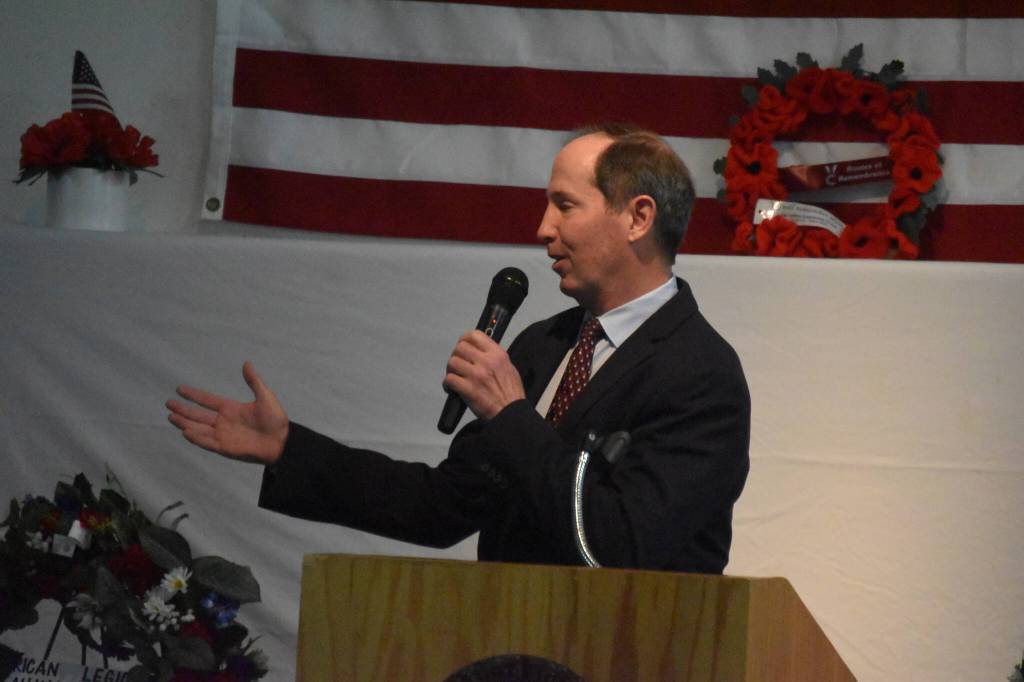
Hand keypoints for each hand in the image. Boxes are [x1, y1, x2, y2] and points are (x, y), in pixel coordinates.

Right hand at [166, 361, 288, 464]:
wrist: (282, 441)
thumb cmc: (276, 420)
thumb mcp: (265, 396)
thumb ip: (253, 381)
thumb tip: (246, 363)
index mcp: (231, 409)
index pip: (207, 400)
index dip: (194, 395)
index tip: (179, 389)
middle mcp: (224, 422)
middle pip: (198, 415)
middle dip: (183, 410)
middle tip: (168, 404)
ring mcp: (223, 435)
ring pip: (199, 428)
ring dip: (185, 423)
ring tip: (171, 417)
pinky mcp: (225, 448)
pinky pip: (207, 442)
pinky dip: (196, 438)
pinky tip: (185, 431)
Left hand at [443, 331, 525, 419]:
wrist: (511, 413)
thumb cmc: (511, 393)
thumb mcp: (509, 367)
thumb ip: (494, 357)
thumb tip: (479, 351)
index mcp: (497, 354)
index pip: (475, 335)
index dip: (464, 339)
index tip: (463, 346)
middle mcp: (486, 362)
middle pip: (460, 347)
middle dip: (456, 355)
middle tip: (458, 365)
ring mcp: (476, 375)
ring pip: (452, 362)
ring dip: (450, 370)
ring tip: (455, 377)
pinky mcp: (468, 389)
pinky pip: (449, 379)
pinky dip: (447, 384)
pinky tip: (451, 388)